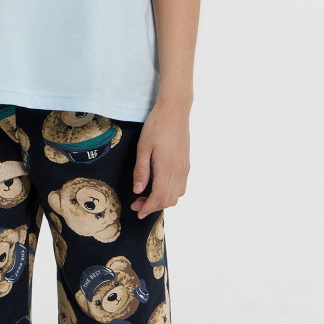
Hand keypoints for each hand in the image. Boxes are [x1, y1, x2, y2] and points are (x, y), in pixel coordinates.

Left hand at [130, 101, 189, 218]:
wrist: (175, 111)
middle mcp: (179, 171)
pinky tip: (160, 187)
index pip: (158, 197)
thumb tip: (138, 191)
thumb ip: (141, 170)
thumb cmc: (156, 126)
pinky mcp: (187, 164)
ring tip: (147, 197)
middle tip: (137, 204)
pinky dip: (171, 193)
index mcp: (167, 168)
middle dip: (153, 206)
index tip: (137, 212)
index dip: (148, 208)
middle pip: (168, 199)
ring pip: (177, 195)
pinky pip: (181, 187)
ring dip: (163, 201)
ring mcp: (184, 168)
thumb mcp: (143, 147)